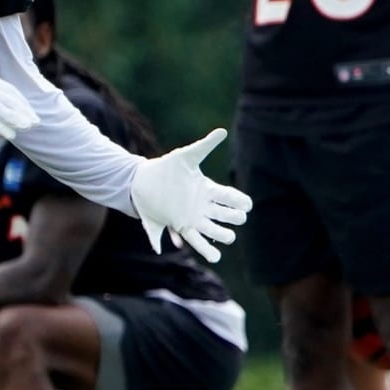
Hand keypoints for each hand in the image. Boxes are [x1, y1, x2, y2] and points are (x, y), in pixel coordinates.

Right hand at [0, 65, 39, 139]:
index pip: (8, 89)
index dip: (20, 100)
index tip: (30, 110)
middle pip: (9, 99)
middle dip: (24, 110)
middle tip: (36, 121)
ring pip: (2, 109)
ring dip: (17, 119)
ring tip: (29, 128)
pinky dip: (1, 127)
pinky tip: (12, 134)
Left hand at [130, 128, 251, 263]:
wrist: (142, 182)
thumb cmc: (166, 167)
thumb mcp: (186, 156)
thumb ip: (205, 145)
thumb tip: (223, 131)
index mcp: (207, 189)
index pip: (231, 197)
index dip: (241, 202)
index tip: (247, 205)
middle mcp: (203, 206)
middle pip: (227, 215)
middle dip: (234, 218)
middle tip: (238, 217)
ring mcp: (193, 218)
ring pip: (215, 231)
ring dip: (224, 236)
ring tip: (229, 238)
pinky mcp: (181, 227)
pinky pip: (197, 241)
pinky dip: (206, 250)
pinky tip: (216, 257)